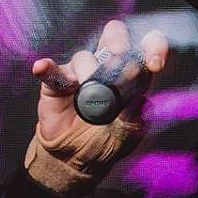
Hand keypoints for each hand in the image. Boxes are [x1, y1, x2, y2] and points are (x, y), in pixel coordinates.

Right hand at [26, 20, 169, 190]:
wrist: (73, 159)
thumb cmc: (104, 144)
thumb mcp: (125, 137)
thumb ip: (134, 119)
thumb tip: (141, 101)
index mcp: (132, 78)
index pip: (146, 51)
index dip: (154, 48)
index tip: (155, 64)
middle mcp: (108, 68)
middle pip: (115, 38)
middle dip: (119, 43)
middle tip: (120, 56)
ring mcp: (81, 72)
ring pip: (85, 57)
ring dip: (89, 72)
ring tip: (88, 95)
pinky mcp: (57, 82)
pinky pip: (52, 71)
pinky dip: (47, 68)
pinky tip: (42, 68)